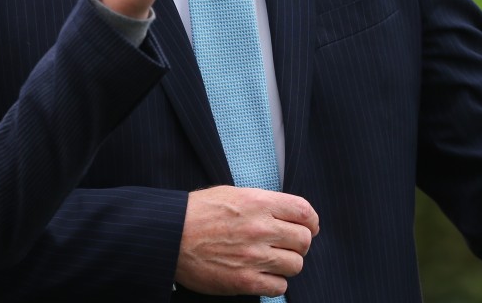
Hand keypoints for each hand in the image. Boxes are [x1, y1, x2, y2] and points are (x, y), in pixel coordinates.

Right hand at [174, 186, 319, 296]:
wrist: (170, 235)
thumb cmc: (197, 212)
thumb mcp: (231, 194)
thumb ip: (261, 203)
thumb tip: (286, 213)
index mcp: (257, 203)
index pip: (304, 211)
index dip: (311, 221)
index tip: (308, 226)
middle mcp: (260, 228)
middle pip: (304, 240)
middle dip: (299, 243)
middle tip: (287, 245)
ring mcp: (254, 256)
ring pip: (295, 265)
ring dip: (287, 264)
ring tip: (271, 260)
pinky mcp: (245, 280)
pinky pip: (279, 287)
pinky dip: (275, 282)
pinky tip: (262, 275)